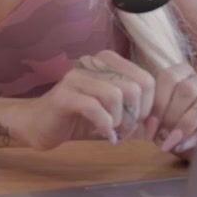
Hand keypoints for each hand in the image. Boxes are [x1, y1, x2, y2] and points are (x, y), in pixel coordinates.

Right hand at [14, 50, 154, 150]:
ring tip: (113, 132)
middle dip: (135, 116)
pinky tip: (103, 134)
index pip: (145, 79)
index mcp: (107, 61)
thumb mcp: (112, 109)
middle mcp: (92, 63)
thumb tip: (159, 121)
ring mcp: (76, 78)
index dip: (149, 107)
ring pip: (116, 95)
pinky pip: (95, 108)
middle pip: (134, 87)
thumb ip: (134, 108)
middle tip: (125, 132)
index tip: (139, 125)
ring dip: (120, 121)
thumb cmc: (77, 118)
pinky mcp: (64, 96)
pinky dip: (105, 126)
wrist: (37, 125)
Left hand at [145, 62, 196, 156]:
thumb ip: (151, 116)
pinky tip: (182, 146)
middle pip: (184, 90)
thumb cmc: (173, 126)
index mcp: (182, 74)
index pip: (167, 77)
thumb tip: (142, 129)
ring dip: (182, 126)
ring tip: (170, 143)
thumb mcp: (159, 117)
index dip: (157, 103)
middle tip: (159, 138)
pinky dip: (195, 136)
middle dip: (169, 116)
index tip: (149, 128)